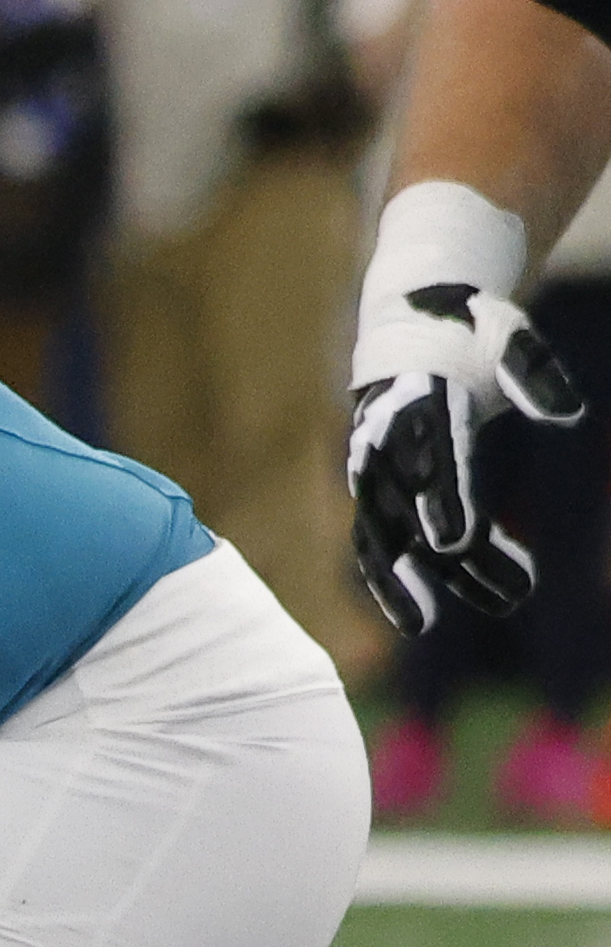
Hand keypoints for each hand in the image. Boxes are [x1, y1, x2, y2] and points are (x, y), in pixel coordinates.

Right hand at [348, 210, 588, 634]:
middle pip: (401, 509)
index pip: (436, 458)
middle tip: (462, 604)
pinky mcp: (378, 489)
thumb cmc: (470, 332)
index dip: (446, 501)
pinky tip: (422, 618)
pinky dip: (395, 581)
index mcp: (423, 400)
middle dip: (422, 559)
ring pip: (385, 536)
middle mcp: (388, 441)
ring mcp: (376, 468)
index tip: (458, 541)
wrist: (412, 323)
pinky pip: (381, 542)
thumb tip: (569, 414)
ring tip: (438, 622)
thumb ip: (534, 375)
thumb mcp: (508, 337)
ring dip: (411, 581)